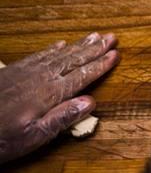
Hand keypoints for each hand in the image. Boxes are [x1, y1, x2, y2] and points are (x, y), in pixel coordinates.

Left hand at [0, 33, 119, 163]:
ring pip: (58, 54)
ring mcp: (25, 73)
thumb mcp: (32, 137)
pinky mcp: (12, 72)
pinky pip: (39, 55)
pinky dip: (53, 49)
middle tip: (111, 37)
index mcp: (48, 94)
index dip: (100, 65)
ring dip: (78, 45)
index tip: (116, 54)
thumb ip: (61, 118)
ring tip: (94, 36)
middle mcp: (39, 78)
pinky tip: (60, 44)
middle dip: (94, 49)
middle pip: (73, 60)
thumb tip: (91, 102)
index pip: (81, 76)